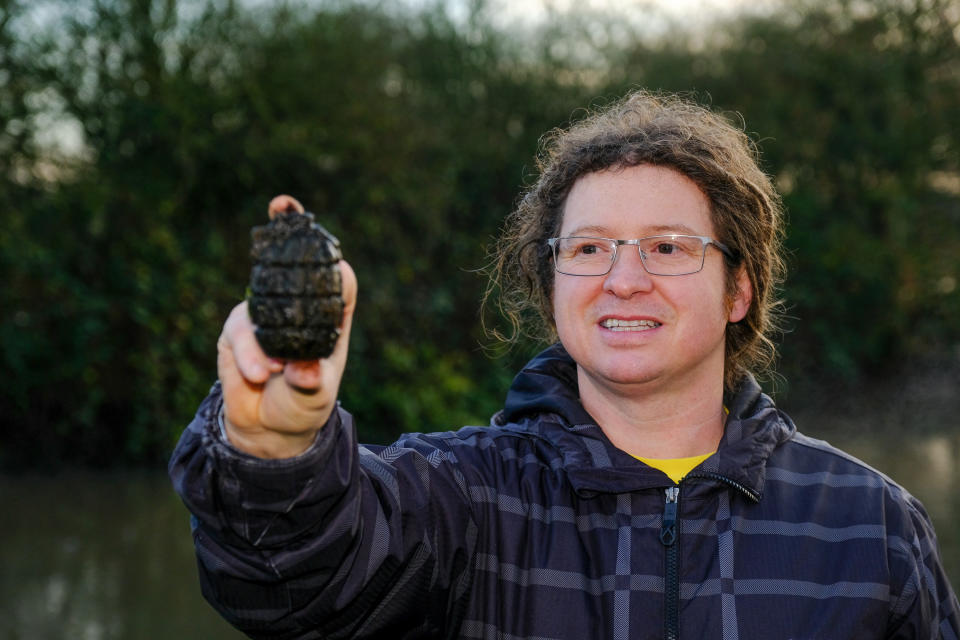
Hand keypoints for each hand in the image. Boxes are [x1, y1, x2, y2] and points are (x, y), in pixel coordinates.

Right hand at [217, 195, 356, 457]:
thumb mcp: (316, 394)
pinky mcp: (235, 333)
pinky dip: (248, 355)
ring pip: (258, 311)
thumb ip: (310, 380)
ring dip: (263, 343)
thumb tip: (303, 371)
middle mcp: (294, 309)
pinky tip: (259, 375)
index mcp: (326, 316)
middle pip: (288, 263)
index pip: (332, 274)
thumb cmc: (302, 403)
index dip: (324, 245)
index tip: (318, 220)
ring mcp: (263, 318)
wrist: (268, 430)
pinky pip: (237, 334)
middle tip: (280, 204)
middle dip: (282, 233)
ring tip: (272, 372)